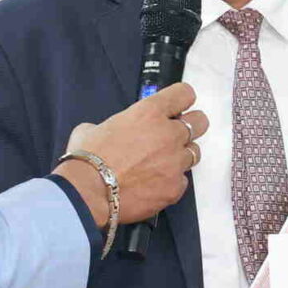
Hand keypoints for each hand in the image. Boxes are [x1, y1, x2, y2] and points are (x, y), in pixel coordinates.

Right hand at [59, 83, 207, 229]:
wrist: (88, 193)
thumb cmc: (86, 158)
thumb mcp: (94, 128)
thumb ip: (114, 125)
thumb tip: (113, 132)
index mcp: (149, 112)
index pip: (184, 94)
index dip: (181, 99)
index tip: (176, 107)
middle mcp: (169, 134)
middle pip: (200, 122)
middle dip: (191, 126)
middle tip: (175, 135)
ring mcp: (175, 162)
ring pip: (194, 153)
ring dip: (181, 155)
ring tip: (161, 163)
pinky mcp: (175, 188)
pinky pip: (182, 181)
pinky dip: (171, 182)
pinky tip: (153, 185)